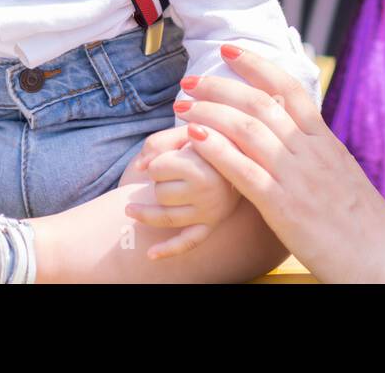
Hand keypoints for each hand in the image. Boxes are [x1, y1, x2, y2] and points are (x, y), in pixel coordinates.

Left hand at [124, 124, 241, 259]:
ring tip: (149, 198)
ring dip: (153, 206)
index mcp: (205, 166)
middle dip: (159, 180)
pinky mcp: (211, 225)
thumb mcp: (188, 130)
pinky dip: (167, 250)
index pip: (157, 169)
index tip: (172, 153)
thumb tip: (140, 168)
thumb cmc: (212, 139)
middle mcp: (210, 193)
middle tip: (177, 169)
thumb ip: (159, 141)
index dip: (157, 160)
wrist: (244, 155)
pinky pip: (188, 243)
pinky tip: (150, 254)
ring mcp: (211, 212)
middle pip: (160, 193)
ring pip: (166, 215)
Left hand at [173, 46, 384, 282]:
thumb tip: (304, 139)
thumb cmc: (364, 226)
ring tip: (183, 107)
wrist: (383, 260)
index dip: (256, 66)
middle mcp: (311, 152)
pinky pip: (243, 170)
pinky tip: (194, 137)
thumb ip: (320, 156)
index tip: (229, 52)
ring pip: (247, 130)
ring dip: (209, 113)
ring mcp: (297, 178)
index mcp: (326, 143)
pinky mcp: (282, 207)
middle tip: (191, 82)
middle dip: (221, 88)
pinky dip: (216, 149)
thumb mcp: (344, 177)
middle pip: (260, 104)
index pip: (289, 90)